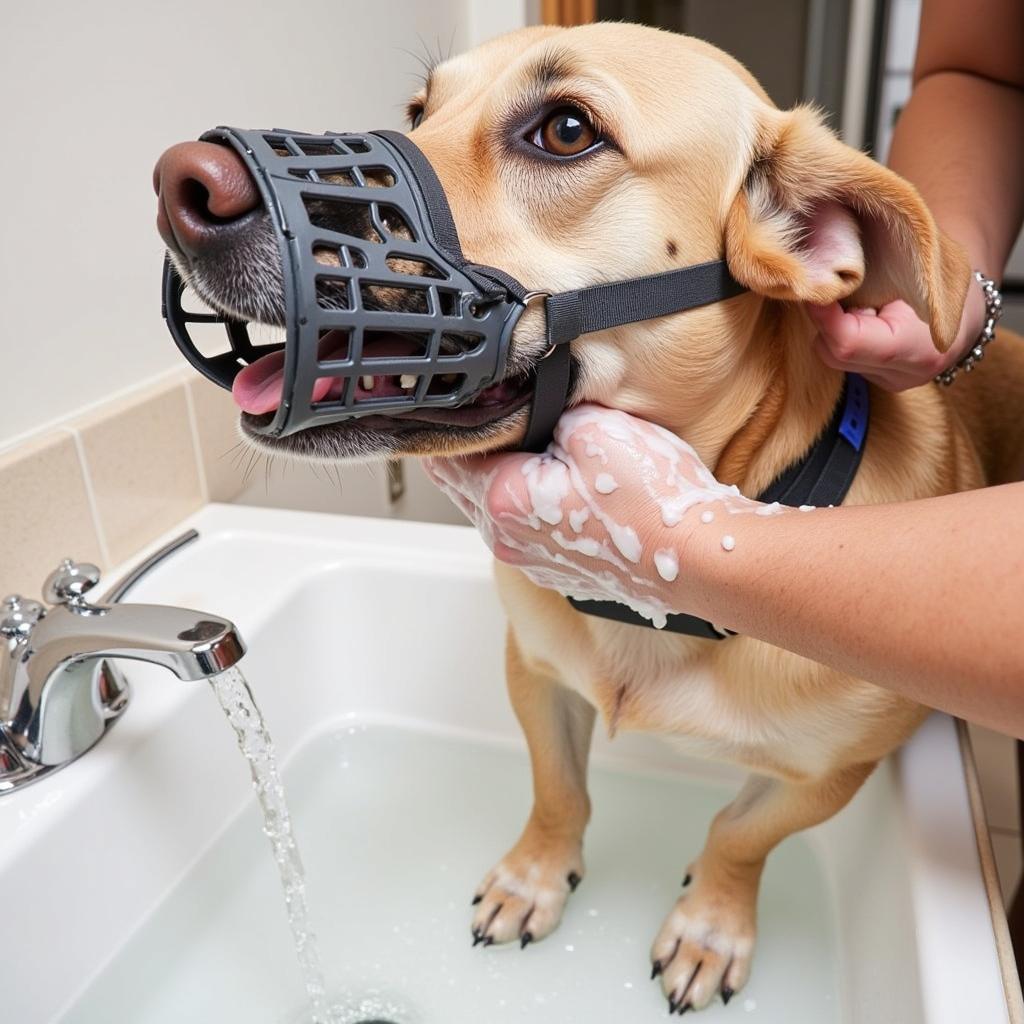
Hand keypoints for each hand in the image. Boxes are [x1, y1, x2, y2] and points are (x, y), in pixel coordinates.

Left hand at [424, 404, 760, 627]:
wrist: (697, 557)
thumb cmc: (651, 500)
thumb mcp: (592, 426)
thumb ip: (543, 412)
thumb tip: (526, 410)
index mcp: (503, 500)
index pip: (447, 455)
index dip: (455, 422)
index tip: (464, 400)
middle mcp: (506, 539)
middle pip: (462, 485)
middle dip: (471, 449)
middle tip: (489, 415)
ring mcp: (531, 560)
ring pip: (491, 509)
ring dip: (499, 478)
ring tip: (525, 446)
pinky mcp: (556, 570)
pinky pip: (523, 530)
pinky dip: (527, 505)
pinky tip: (555, 485)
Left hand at [808, 284, 984, 390]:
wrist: (968, 310)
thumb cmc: (946, 280)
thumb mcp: (920, 272)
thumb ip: (874, 279)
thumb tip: (826, 274)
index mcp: (918, 349)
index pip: (848, 343)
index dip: (824, 317)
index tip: (815, 292)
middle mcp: (903, 375)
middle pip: (833, 353)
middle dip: (825, 321)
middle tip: (838, 291)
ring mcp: (890, 383)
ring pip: (832, 357)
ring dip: (832, 328)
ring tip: (860, 304)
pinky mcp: (878, 381)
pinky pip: (842, 359)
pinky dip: (840, 335)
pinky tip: (861, 318)